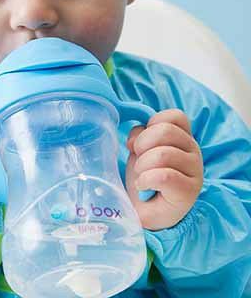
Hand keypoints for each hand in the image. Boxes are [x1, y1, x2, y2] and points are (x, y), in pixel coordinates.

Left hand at [125, 109, 202, 230]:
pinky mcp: (189, 191)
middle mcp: (193, 151)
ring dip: (143, 165)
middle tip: (138, 160)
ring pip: (163, 154)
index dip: (152, 124)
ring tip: (141, 175)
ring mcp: (194, 171)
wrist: (146, 210)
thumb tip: (133, 140)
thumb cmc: (145, 176)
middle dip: (142, 144)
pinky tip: (142, 186)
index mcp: (182, 137)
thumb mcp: (139, 150)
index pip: (175, 116)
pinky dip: (146, 180)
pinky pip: (164, 176)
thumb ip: (139, 135)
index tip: (140, 142)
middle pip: (165, 131)